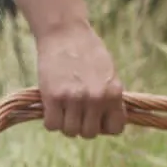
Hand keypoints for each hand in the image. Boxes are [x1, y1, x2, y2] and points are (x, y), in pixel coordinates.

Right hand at [35, 22, 125, 138]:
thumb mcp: (108, 74)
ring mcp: (74, 98)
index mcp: (114, 92)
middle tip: (75, 112)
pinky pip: (52, 125)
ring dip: (65, 123)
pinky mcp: (53, 97)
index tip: (95, 118)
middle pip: (89, 134)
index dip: (104, 126)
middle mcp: (96, 98)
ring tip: (63, 108)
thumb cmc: (88, 52)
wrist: (65, 33)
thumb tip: (105, 123)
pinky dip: (51, 120)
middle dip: (81, 126)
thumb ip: (109, 97)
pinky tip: (52, 107)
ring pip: (70, 131)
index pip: (115, 128)